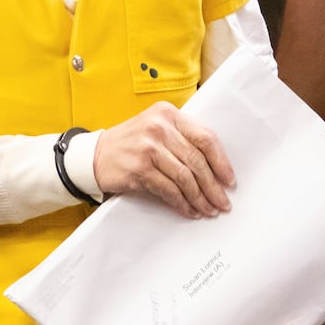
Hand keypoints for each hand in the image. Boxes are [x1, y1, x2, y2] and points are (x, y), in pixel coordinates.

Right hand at [94, 101, 233, 217]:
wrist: (94, 155)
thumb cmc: (130, 143)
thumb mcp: (156, 128)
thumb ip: (181, 137)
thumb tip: (215, 167)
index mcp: (168, 114)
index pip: (205, 137)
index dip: (221, 161)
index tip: (230, 180)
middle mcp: (159, 127)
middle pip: (197, 160)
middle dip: (213, 186)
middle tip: (223, 202)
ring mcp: (148, 148)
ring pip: (185, 177)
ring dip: (200, 198)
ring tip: (209, 210)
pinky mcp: (139, 169)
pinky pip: (169, 190)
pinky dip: (182, 203)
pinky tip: (189, 210)